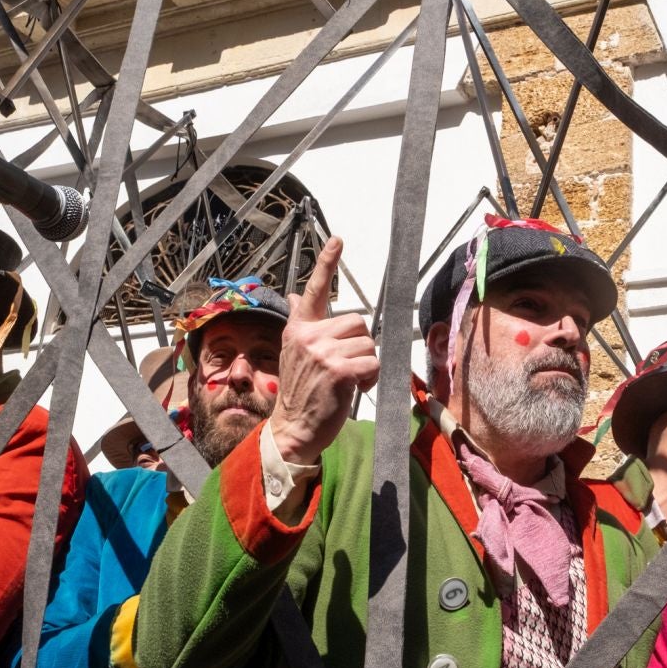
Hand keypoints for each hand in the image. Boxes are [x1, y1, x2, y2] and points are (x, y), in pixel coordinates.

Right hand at [267, 238, 376, 465]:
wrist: (293, 428)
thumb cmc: (300, 391)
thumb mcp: (294, 352)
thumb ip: (300, 323)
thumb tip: (295, 296)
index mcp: (299, 329)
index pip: (315, 290)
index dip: (327, 262)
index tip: (338, 239)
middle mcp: (308, 336)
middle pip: (358, 322)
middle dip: (359, 345)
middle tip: (344, 367)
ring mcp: (323, 353)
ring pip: (368, 344)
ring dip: (365, 363)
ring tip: (346, 379)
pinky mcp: (340, 370)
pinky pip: (372, 363)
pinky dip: (370, 378)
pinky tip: (353, 388)